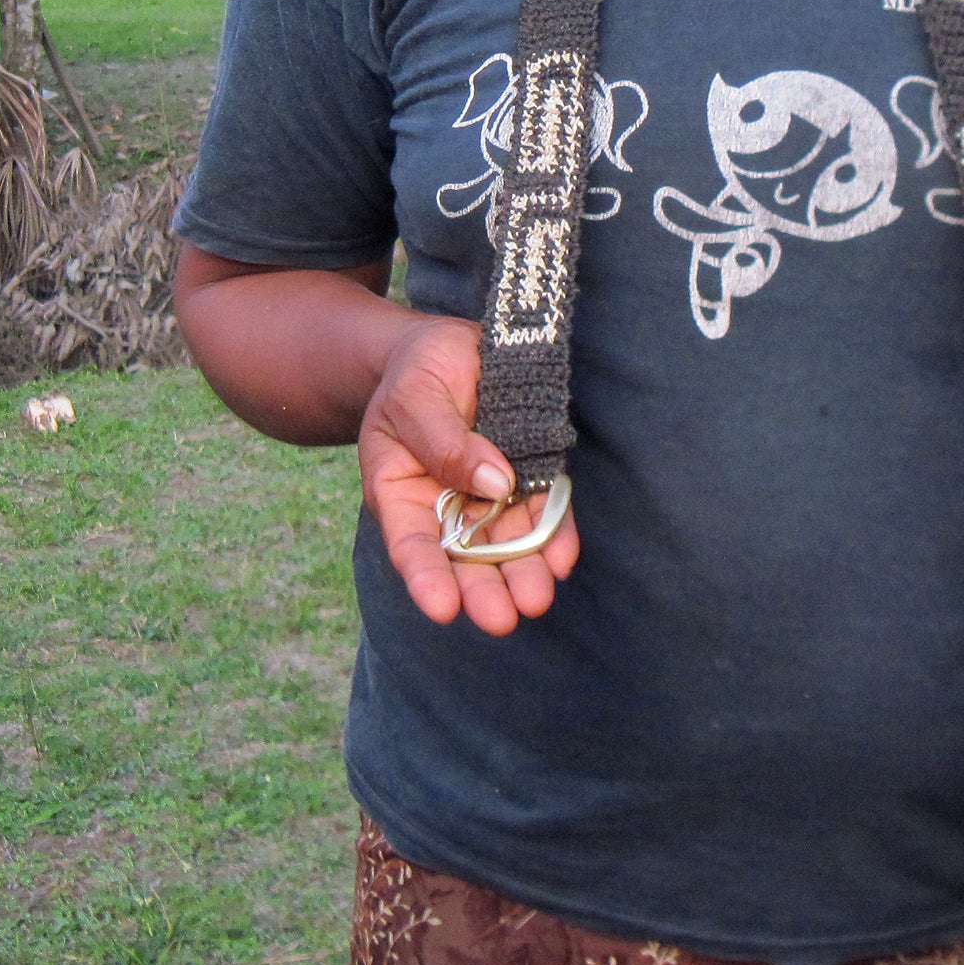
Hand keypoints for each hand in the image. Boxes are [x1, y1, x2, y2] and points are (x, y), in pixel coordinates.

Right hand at [357, 311, 579, 635]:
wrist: (450, 346)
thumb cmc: (416, 371)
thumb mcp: (415, 396)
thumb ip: (444, 441)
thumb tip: (493, 482)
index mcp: (400, 491)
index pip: (411, 543)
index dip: (425, 578)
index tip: (443, 610)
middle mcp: (445, 503)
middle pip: (463, 556)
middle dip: (483, 589)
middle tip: (504, 618)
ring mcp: (489, 492)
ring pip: (506, 541)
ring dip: (523, 571)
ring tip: (539, 597)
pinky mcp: (527, 474)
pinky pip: (542, 509)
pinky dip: (554, 534)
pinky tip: (563, 556)